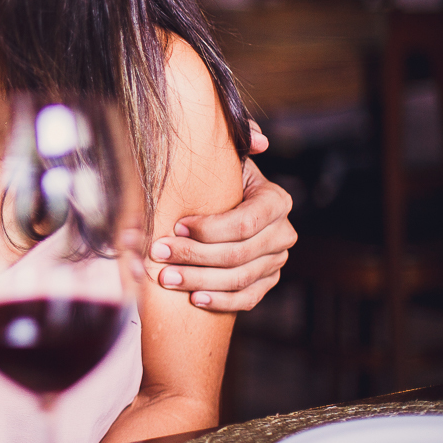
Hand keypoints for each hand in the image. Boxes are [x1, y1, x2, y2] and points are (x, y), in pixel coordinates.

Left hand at [149, 121, 296, 311]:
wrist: (221, 202)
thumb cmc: (216, 179)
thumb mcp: (223, 157)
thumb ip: (237, 140)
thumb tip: (260, 141)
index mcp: (275, 201)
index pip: (245, 223)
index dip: (209, 229)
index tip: (175, 225)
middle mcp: (283, 233)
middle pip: (238, 254)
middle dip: (193, 255)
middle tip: (159, 254)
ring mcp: (277, 260)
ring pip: (239, 279)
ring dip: (198, 281)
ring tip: (166, 278)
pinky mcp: (267, 282)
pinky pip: (247, 299)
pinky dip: (220, 301)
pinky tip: (194, 300)